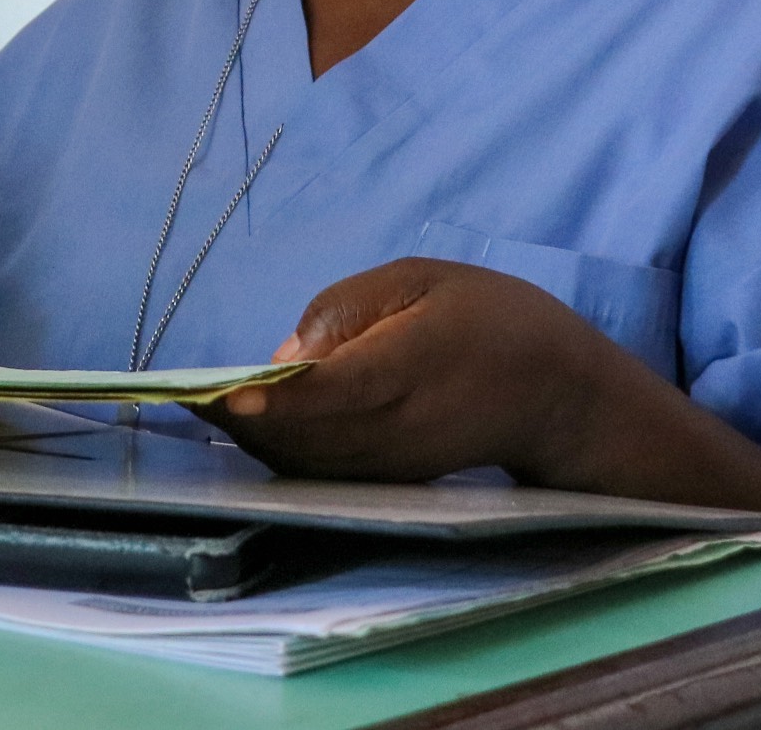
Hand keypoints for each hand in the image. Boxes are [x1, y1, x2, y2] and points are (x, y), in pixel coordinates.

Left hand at [213, 257, 760, 556]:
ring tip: (217, 410)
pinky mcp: (399, 481)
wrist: (569, 400)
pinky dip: (290, 456)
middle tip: (192, 396)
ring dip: (262, 444)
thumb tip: (288, 356)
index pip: (337, 391)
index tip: (225, 394)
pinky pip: (331, 473)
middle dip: (249, 424)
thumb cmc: (492, 322)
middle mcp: (407, 424)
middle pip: (312, 438)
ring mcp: (402, 463)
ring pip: (314, 464)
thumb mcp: (427, 280)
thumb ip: (355, 308)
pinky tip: (260, 432)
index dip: (278, 400)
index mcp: (418, 363)